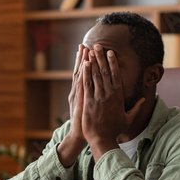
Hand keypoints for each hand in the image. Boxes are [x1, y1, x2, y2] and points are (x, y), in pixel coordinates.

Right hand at [57, 45, 88, 167]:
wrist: (80, 135)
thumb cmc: (88, 125)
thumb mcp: (90, 111)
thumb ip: (95, 101)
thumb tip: (101, 95)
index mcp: (82, 93)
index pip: (85, 74)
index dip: (86, 63)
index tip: (88, 51)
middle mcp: (79, 92)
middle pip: (81, 72)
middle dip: (83, 58)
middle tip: (83, 44)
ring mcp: (79, 95)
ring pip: (81, 75)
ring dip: (83, 61)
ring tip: (83, 49)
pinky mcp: (81, 100)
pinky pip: (83, 85)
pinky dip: (84, 74)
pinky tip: (84, 64)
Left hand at [82, 45, 144, 160]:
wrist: (102, 139)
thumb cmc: (114, 130)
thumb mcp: (128, 119)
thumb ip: (137, 108)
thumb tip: (145, 99)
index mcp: (118, 97)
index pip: (116, 75)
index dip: (113, 62)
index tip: (111, 52)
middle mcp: (108, 94)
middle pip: (105, 72)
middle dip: (101, 57)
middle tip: (98, 45)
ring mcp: (98, 97)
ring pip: (96, 76)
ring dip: (93, 62)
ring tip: (90, 50)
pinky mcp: (88, 101)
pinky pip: (87, 84)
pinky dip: (86, 73)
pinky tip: (84, 64)